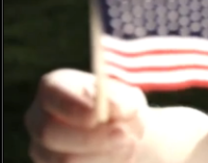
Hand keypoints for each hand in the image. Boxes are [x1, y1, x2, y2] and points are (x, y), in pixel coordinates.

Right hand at [25, 69, 147, 162]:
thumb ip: (122, 100)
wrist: (124, 134)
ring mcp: (42, 149)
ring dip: (105, 153)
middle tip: (123, 134)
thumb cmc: (121, 109)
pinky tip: (121, 157)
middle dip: (91, 136)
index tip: (97, 115)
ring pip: (65, 159)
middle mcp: (39, 119)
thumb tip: (118, 109)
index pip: (53, 93)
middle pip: (50, 132)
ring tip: (131, 144)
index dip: (74, 105)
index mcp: (54, 89)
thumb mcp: (126, 97)